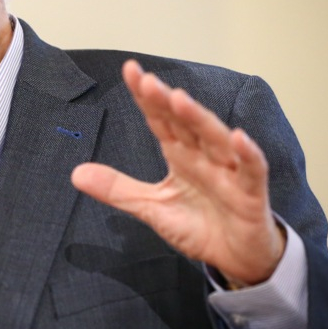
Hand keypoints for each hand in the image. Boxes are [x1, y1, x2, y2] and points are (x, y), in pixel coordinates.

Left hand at [71, 60, 285, 286]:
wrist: (237, 257)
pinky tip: (238, 138)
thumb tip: (75, 173)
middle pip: (185, 123)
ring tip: (179, 98)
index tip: (130, 71)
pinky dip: (248, 154)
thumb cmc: (200, 225)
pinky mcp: (251, 194)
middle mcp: (204, 157)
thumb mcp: (151, 207)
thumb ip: (117, 189)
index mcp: (181, 155)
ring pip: (215, 139)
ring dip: (198, 118)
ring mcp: (229, 173)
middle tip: (147, 81)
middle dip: (167, 101)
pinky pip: (252, 170)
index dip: (146, 97)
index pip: (161, 120)